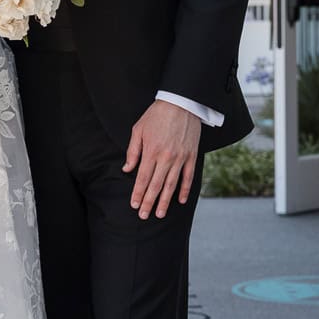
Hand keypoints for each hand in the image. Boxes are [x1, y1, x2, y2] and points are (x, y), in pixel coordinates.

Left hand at [122, 100, 200, 219]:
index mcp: (150, 151)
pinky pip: (188, 177)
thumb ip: (132, 151)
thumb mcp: (138, 130)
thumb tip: (126, 169)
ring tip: (160, 214)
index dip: (138, 194)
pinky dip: (185, 190)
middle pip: (155, 185)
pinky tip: (181, 201)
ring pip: (171, 185)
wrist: (181, 103)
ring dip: (165, 201)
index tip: (135, 205)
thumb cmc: (156, 115)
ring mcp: (180, 158)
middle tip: (144, 216)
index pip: (142, 178)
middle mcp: (165, 157)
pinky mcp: (191, 156)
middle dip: (149, 202)